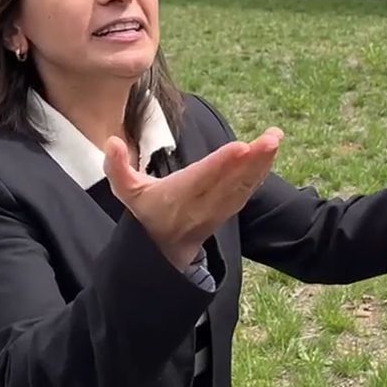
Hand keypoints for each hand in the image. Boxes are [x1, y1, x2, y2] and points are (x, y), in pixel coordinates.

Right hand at [103, 128, 283, 267]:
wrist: (164, 248)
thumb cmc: (145, 211)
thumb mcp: (125, 191)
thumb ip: (117, 166)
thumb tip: (112, 140)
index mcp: (179, 195)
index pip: (203, 177)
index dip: (222, 163)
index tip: (240, 147)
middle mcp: (203, 203)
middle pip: (231, 179)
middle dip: (252, 159)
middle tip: (271, 138)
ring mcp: (220, 207)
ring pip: (245, 185)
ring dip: (262, 163)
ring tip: (275, 138)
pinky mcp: (230, 208)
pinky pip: (248, 190)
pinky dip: (261, 172)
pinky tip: (270, 154)